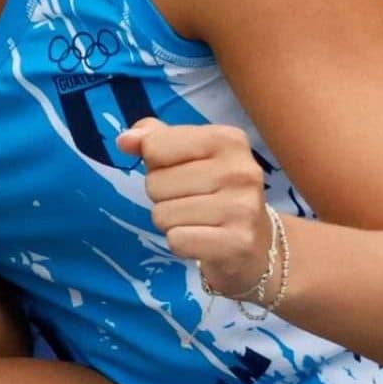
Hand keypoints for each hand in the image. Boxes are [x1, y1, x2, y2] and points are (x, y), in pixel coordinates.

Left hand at [118, 117, 275, 293]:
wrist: (257, 244)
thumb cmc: (214, 193)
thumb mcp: (189, 157)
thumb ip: (155, 140)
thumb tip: (125, 140)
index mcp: (228, 139)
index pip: (154, 146)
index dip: (156, 164)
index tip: (182, 173)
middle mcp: (241, 170)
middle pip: (155, 182)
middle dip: (164, 197)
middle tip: (193, 203)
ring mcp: (242, 207)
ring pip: (162, 214)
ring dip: (172, 222)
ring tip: (199, 221)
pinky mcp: (237, 242)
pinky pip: (176, 240)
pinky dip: (181, 243)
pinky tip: (204, 240)